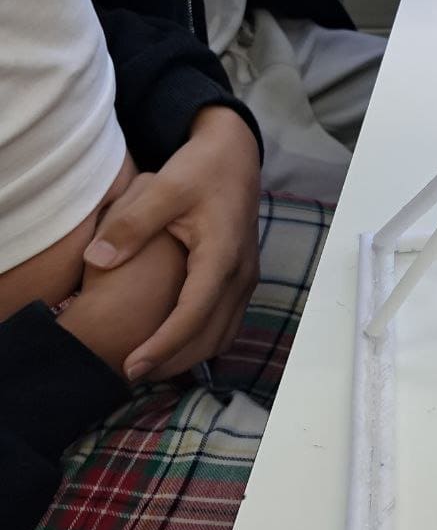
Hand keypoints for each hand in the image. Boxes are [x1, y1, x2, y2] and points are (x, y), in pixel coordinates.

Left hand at [83, 107, 260, 380]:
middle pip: (211, 336)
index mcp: (222, 255)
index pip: (194, 313)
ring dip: (189, 356)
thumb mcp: (164, 188)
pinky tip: (172, 343)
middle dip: (172, 360)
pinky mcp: (242, 280)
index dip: (164, 344)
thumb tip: (96, 260)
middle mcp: (241, 274)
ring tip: (148, 365)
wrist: (235, 156)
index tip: (132, 365)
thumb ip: (132, 224)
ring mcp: (246, 280)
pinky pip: (226, 324)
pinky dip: (201, 341)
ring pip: (223, 336)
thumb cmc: (201, 169)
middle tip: (130, 373)